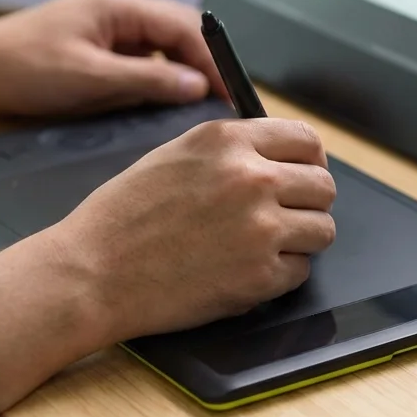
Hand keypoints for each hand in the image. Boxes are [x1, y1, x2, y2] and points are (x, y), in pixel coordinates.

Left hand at [0, 0, 226, 117]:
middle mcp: (116, 7)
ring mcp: (105, 25)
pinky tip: (159, 101)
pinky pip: (138, 58)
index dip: (212, 59)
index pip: (184, 27)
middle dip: (201, 65)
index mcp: (118, 5)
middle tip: (221, 100)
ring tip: (196, 105)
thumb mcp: (90, 79)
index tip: (230, 90)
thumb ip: (148, 80)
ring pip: (160, 47)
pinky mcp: (94, 45)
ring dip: (178, 73)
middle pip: (178, 32)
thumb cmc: (19, 69)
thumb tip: (196, 85)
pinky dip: (154, 78)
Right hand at [43, 118, 335, 345]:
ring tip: (267, 246)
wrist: (92, 272)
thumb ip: (230, 149)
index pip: (306, 140)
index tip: (305, 173)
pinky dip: (282, 274)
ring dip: (301, 239)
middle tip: (286, 216)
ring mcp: (259, 228)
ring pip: (322, 229)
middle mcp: (251, 177)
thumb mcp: (176, 155)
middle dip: (309, 201)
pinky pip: (301, 270)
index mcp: (228, 141)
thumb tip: (278, 155)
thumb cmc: (123, 216)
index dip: (310, 160)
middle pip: (324, 185)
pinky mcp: (259, 276)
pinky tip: (247, 270)